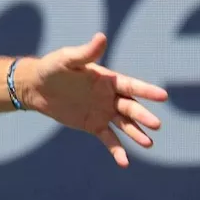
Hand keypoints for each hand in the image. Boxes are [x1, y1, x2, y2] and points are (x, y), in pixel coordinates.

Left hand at [15, 33, 167, 166]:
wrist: (36, 87)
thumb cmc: (52, 68)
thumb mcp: (67, 59)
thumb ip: (86, 52)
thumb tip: (102, 36)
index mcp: (108, 79)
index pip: (131, 85)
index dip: (146, 91)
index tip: (163, 96)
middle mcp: (110, 96)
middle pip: (130, 107)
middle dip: (143, 115)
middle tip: (156, 125)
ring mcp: (103, 112)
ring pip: (124, 124)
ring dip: (136, 133)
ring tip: (148, 144)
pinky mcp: (93, 125)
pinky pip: (109, 139)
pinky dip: (117, 150)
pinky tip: (124, 163)